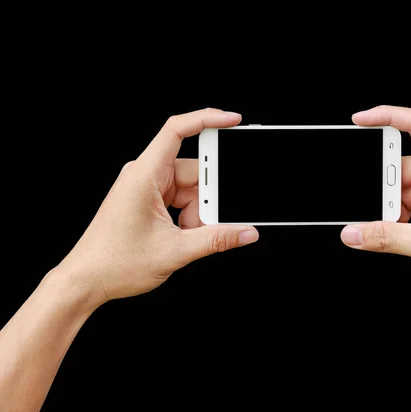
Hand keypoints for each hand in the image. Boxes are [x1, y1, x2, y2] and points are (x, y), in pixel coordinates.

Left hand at [56, 108, 258, 303]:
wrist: (86, 281)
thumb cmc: (114, 263)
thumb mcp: (174, 251)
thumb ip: (216, 239)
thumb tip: (246, 232)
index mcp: (144, 175)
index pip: (177, 130)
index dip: (207, 119)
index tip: (233, 121)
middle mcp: (144, 175)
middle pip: (192, 170)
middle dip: (208, 195)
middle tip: (213, 219)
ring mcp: (146, 188)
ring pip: (189, 189)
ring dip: (198, 212)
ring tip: (191, 236)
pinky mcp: (148, 200)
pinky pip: (180, 199)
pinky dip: (190, 217)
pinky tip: (186, 236)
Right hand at [341, 105, 410, 298]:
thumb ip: (384, 237)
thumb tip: (353, 233)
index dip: (386, 115)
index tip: (360, 120)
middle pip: (400, 163)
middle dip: (384, 185)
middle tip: (375, 206)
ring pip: (401, 186)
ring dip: (391, 205)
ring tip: (392, 227)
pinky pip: (408, 199)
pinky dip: (398, 213)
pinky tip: (399, 229)